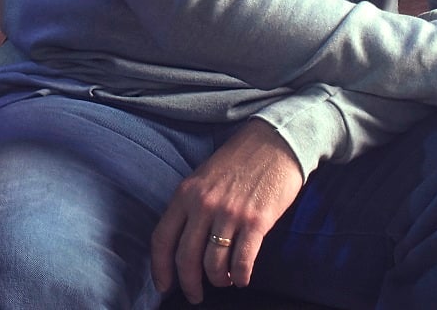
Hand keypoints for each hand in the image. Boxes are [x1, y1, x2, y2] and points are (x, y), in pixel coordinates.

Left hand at [149, 120, 304, 303]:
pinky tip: (242, 278)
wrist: (276, 141)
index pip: (162, 239)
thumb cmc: (239, 160)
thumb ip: (190, 205)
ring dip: (218, 280)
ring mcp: (230, 213)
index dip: (160, 268)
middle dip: (189, 284)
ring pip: (213, 264)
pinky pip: (242, 261)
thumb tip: (183, 243)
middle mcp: (204, 204)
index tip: (164, 286)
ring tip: (224, 280)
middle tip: (195, 295)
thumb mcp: (203, 177)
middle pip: (186, 258)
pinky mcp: (256, 221)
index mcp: (186, 193)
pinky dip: (240, 276)